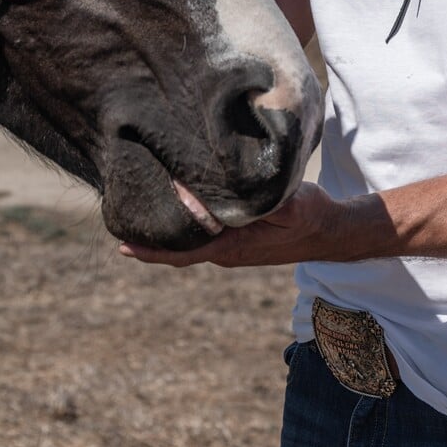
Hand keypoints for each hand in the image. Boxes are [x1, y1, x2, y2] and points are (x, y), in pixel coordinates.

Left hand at [118, 182, 350, 268]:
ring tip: (138, 209)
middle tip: (118, 218)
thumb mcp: (291, 205)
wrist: (329, 232)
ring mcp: (231, 245)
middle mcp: (226, 251)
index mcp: (233, 247)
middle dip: (150, 237)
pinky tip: (176, 204)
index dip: (152, 251)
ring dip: (167, 227)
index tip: (122, 246)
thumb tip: (234, 192)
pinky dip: (185, 222)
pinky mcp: (237, 235)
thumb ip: (262, 201)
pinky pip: (202, 232)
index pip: (183, 253)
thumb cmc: (310, 217)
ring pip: (190, 239)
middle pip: (178, 247)